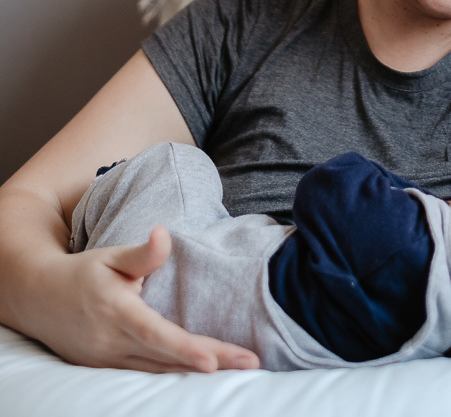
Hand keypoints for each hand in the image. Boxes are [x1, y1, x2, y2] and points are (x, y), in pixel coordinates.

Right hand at [38, 227, 259, 372]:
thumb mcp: (109, 256)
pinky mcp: (109, 371)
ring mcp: (110, 363)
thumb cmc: (82, 274)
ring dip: (199, 373)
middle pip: (168, 358)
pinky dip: (177, 376)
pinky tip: (204, 374)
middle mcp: (114, 344)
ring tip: (240, 367)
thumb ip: (141, 254)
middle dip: (213, 361)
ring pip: (161, 371)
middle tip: (252, 363)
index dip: (186, 350)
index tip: (214, 361)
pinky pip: (149, 376)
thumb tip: (164, 234)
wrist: (40, 300)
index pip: (156, 335)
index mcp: (117, 312)